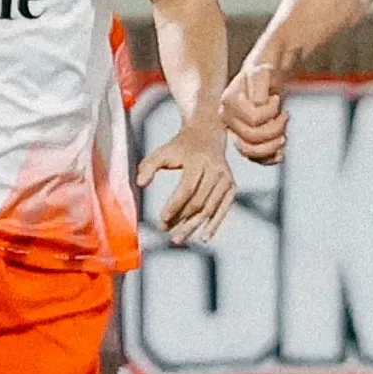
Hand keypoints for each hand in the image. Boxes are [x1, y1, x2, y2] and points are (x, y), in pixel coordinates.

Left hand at [138, 116, 236, 245]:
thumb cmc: (180, 146)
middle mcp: (215, 170)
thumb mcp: (163, 151)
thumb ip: (149, 166)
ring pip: (209, 209)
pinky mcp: (232, 186)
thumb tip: (140, 183)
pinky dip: (214, 225)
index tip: (162, 219)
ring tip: (178, 238)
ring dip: (193, 226)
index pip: (187, 188)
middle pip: (198, 202)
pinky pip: (223, 210)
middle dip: (181, 219)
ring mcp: (226, 179)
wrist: (207, 134)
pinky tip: (204, 237)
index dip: (175, 205)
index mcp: (198, 160)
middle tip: (166, 232)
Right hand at [223, 61, 288, 165]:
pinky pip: (254, 158)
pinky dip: (269, 158)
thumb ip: (259, 86)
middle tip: (285, 116)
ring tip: (284, 134)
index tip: (276, 99)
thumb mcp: (263, 72)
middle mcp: (228, 119)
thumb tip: (257, 104)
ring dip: (272, 146)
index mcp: (229, 102)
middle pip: (251, 137)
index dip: (270, 112)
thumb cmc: (264, 74)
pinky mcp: (245, 140)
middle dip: (275, 129)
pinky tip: (280, 154)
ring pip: (250, 152)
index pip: (253, 119)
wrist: (265, 80)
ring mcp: (235, 131)